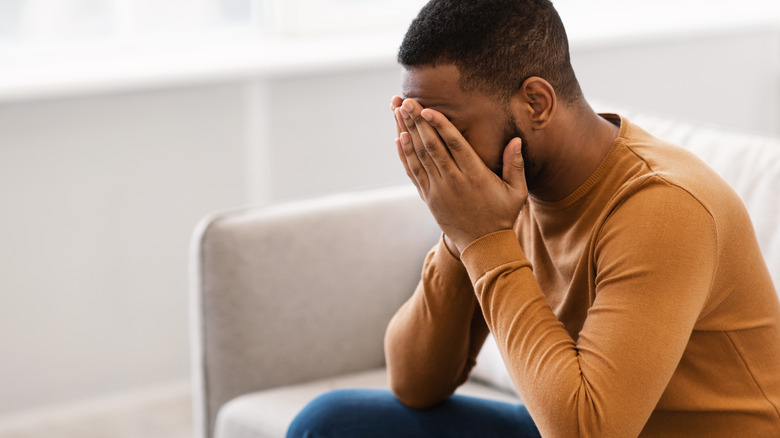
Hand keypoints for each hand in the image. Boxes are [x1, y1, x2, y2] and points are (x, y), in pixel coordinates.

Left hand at [391, 97, 528, 252]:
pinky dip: (404, 155)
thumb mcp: (517, 192)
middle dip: (416, 122)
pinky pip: (413, 173)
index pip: (454, 144)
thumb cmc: (502, 215)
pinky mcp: (429, 197)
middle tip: (405, 100)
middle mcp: (453, 181)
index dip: (439, 125)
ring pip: (419, 156)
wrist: (483, 246)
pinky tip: (398, 138)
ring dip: (407, 132)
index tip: (426, 109)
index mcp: (475, 175)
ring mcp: (438, 190)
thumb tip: (516, 139)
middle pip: (431, 146)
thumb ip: (515, 165)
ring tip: (398, 111)